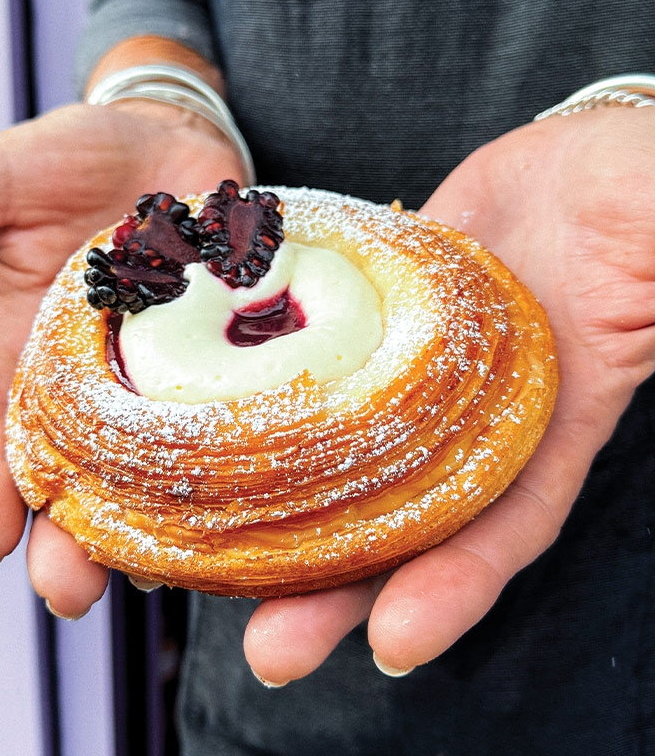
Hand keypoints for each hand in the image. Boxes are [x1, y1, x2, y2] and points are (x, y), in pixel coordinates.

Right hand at [0, 100, 243, 616]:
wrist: (166, 138)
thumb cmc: (69, 160)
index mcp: (27, 354)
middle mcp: (95, 380)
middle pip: (75, 474)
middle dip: (66, 537)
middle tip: (67, 594)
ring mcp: (166, 372)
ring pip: (152, 464)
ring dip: (146, 521)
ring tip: (149, 574)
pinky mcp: (231, 351)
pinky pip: (228, 411)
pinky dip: (226, 454)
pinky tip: (233, 504)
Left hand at [244, 107, 654, 683]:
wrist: (565, 169)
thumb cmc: (629, 201)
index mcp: (544, 423)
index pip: (501, 527)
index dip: (453, 590)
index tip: (395, 647)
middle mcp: (464, 420)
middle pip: (397, 521)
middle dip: (337, 591)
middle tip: (272, 653)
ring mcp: (406, 380)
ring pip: (336, 462)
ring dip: (277, 521)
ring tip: (208, 570)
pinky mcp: (365, 333)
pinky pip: (310, 378)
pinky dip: (266, 419)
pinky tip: (208, 449)